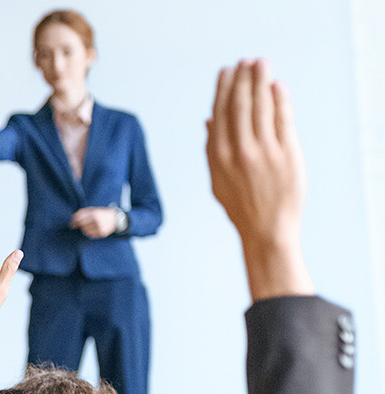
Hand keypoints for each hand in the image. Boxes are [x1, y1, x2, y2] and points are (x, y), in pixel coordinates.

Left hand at [70, 207, 117, 238]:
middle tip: (77, 225)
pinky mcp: (102, 233)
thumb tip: (72, 217)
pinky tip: (91, 229)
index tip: (72, 223)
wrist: (116, 219)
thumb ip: (82, 212)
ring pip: (85, 231)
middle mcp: (97, 221)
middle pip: (82, 225)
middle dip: (78, 225)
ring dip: (84, 229)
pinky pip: (90, 235)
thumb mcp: (93, 209)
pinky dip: (88, 233)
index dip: (74, 221)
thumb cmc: (102, 213)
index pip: (80, 218)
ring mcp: (100, 228)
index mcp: (94, 213)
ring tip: (87, 225)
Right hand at [206, 59, 312, 299]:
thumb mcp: (217, 178)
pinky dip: (280, 100)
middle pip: (239, 105)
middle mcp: (239, 151)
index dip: (223, 89)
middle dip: (242, 79)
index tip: (227, 71)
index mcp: (218, 156)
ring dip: (260, 82)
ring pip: (260, 107)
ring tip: (261, 64)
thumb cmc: (241, 206)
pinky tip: (278, 86)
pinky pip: (282, 120)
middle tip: (246, 61)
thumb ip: (212, 148)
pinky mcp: (287, 154)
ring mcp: (263, 152)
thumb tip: (210, 120)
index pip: (219, 113)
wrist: (266, 230)